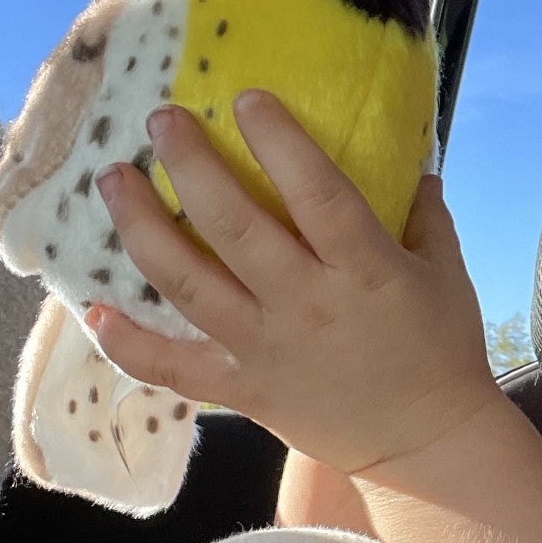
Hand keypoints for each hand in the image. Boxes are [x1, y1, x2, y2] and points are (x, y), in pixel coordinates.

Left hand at [86, 93, 499, 476]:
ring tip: (113, 181)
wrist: (429, 444)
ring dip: (142, 229)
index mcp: (365, 270)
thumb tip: (410, 158)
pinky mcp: (243, 390)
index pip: (316, 194)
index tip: (245, 99)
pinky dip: (128, 342)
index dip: (278, 143)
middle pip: (234, 228)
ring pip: (189, 284)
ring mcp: (266, 350)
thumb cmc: (443, 351)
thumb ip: (424, 214)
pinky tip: (94, 307)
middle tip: (160, 121)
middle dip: (190, 166)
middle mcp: (307, 304)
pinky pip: (174, 367)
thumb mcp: (447, 274)